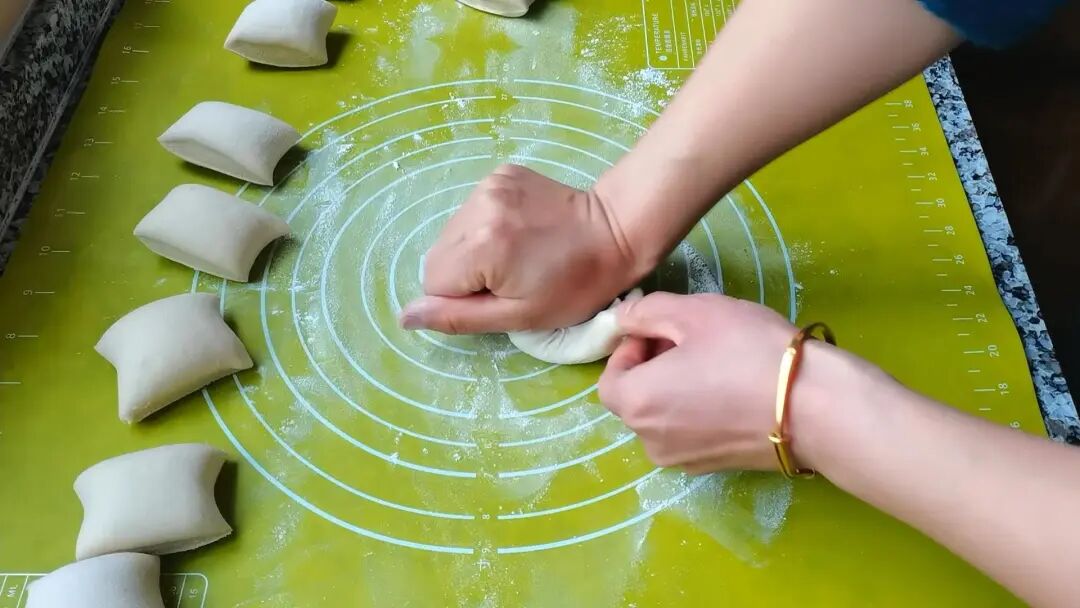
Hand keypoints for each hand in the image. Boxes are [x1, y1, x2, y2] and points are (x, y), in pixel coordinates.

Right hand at [400, 164, 649, 333]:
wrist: (617, 230)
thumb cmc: (575, 285)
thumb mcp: (519, 316)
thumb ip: (458, 317)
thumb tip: (405, 316)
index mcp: (479, 247)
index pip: (434, 283)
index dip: (463, 299)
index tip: (502, 296)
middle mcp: (475, 209)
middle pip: (438, 256)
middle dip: (465, 275)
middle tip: (510, 278)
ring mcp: (487, 186)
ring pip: (452, 234)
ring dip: (474, 251)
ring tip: (516, 254)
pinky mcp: (500, 173)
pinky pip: (472, 212)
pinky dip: (486, 227)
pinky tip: (519, 233)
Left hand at [598, 292, 859, 473]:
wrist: (815, 408)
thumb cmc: (748, 352)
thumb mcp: (693, 312)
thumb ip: (646, 312)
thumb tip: (621, 319)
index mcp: (637, 404)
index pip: (609, 379)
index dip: (630, 350)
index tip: (663, 331)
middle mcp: (651, 441)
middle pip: (635, 400)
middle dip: (653, 367)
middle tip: (693, 341)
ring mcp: (684, 460)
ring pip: (664, 418)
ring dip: (677, 389)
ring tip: (717, 364)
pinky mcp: (716, 468)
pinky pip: (692, 434)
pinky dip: (700, 411)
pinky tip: (735, 390)